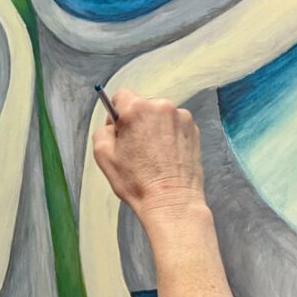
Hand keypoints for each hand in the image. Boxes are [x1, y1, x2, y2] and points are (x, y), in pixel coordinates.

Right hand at [92, 88, 206, 226]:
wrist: (172, 201)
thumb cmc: (137, 182)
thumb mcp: (103, 156)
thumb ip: (102, 131)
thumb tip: (112, 125)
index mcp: (136, 109)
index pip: (121, 96)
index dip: (116, 114)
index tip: (119, 131)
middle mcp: (160, 106)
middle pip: (141, 105)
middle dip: (136, 121)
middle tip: (136, 148)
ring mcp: (180, 117)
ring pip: (159, 115)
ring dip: (154, 128)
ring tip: (153, 155)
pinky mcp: (193, 129)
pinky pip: (174, 124)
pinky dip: (169, 135)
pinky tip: (166, 156)